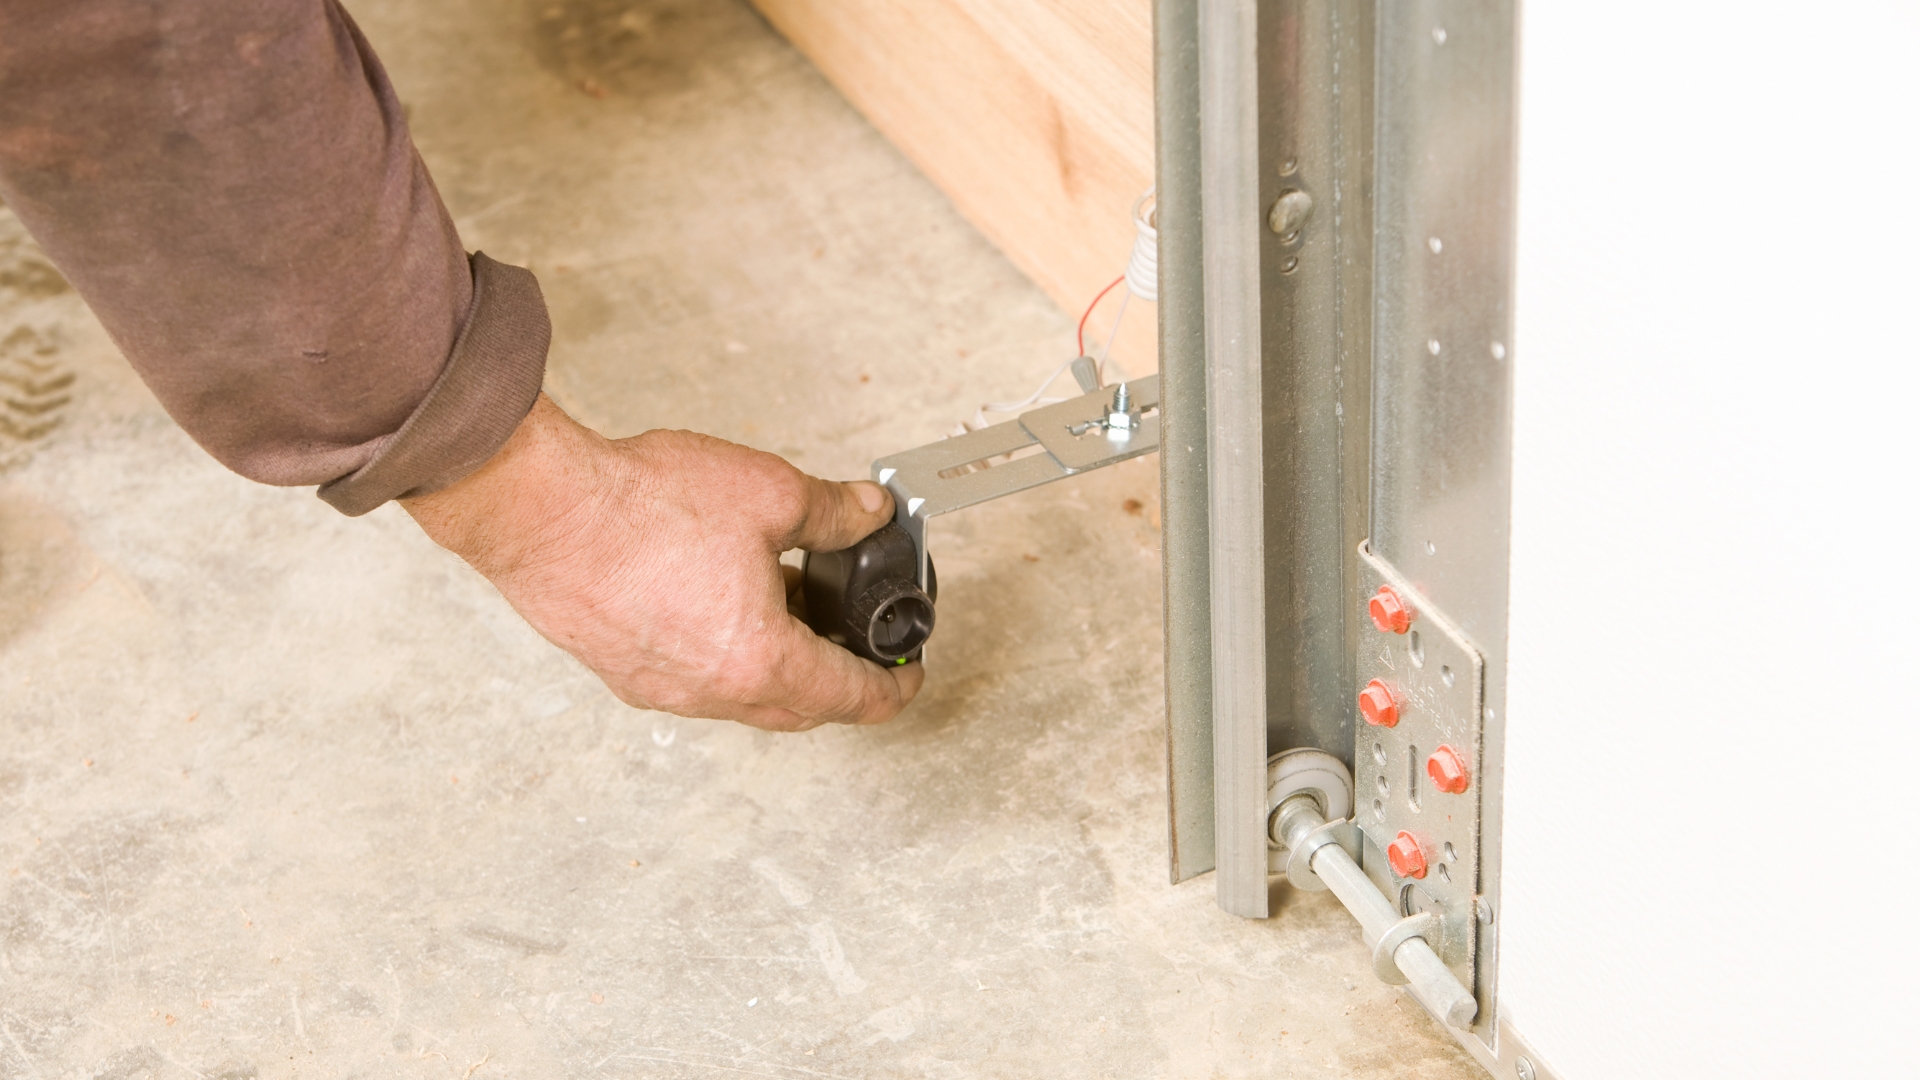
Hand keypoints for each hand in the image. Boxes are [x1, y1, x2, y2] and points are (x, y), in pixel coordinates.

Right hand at [402, 394, 922, 729]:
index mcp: (760, 661)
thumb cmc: (639, 508)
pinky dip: (727, 652)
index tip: (908, 675)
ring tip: (789, 600)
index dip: (894, 687)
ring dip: (778, 661)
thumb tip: (867, 513)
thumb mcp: (769, 492)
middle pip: (800, 708)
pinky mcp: (622, 671)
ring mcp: (662, 689)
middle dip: (838, 678)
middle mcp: (711, 691)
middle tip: (857, 639)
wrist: (539, 509)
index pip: (852, 698)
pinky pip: (696, 679)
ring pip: (744, 695)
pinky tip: (724, 599)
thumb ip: (833, 512)